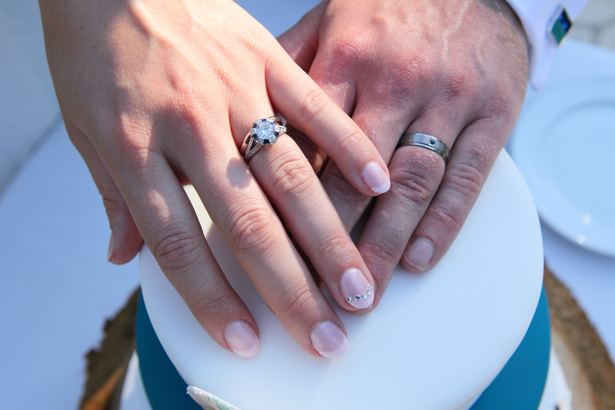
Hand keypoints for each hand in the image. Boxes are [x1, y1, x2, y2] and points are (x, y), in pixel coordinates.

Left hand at [40, 0, 390, 356]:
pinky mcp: (264, 58)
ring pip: (292, 176)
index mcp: (134, 149)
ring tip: (359, 284)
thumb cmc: (94, 50)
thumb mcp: (84, 128)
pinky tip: (380, 186)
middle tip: (326, 333)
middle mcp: (190, 126)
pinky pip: (314, 107)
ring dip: (329, 238)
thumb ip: (113, 197)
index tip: (247, 340)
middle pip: (249, 223)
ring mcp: (234, 91)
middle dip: (291, 288)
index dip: (214, 300)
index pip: (179, 245)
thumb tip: (124, 257)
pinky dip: (348, 148)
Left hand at [280, 0, 528, 304]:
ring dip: (384, 246)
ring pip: (410, 184)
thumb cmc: (389, 6)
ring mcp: (447, 99)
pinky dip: (444, 223)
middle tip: (312, 293)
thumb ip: (289, 69)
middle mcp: (396, 82)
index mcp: (347, 59)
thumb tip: (243, 115)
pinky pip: (466, 176)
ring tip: (361, 295)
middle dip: (332, 241)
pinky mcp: (493, 113)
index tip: (267, 250)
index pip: (309, 144)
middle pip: (356, 176)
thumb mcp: (330, 21)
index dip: (287, 202)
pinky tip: (419, 260)